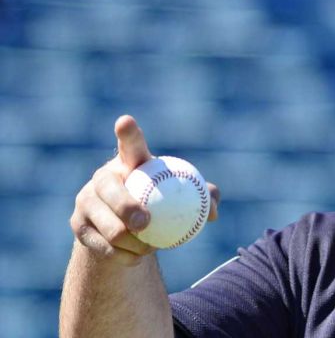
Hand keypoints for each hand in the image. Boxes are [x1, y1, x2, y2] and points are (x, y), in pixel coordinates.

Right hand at [69, 115, 219, 265]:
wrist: (125, 232)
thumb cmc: (160, 205)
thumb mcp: (181, 198)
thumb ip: (201, 198)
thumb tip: (213, 211)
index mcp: (131, 162)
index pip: (129, 144)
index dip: (127, 132)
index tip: (126, 121)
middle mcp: (103, 177)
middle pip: (110, 190)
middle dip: (126, 206)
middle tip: (146, 223)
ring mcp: (86, 201)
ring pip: (109, 226)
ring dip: (133, 242)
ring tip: (149, 246)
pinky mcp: (78, 226)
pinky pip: (105, 248)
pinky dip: (125, 255)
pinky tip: (136, 256)